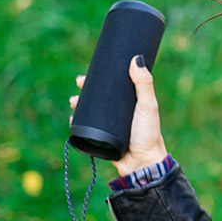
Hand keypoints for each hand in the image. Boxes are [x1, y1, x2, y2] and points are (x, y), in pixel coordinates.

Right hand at [70, 55, 169, 175]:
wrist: (141, 162)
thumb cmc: (148, 133)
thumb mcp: (147, 105)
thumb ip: (144, 84)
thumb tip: (135, 59)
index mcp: (132, 101)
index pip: (115, 86)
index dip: (103, 78)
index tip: (92, 71)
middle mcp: (120, 112)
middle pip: (100, 96)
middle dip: (87, 90)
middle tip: (79, 83)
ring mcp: (110, 125)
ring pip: (91, 110)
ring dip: (80, 104)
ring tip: (73, 102)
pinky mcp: (101, 137)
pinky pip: (86, 127)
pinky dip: (78, 121)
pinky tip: (73, 118)